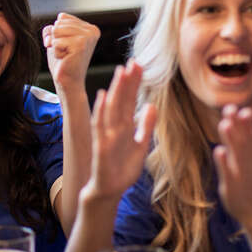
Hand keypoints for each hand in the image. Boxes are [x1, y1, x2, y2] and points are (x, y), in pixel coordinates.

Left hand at [43, 13, 99, 93]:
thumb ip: (52, 28)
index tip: (65, 45)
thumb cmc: (63, 61)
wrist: (68, 81)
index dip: (56, 32)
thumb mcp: (56, 39)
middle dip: (55, 38)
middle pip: (58, 23)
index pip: (62, 17)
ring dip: (56, 45)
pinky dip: (56, 52)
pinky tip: (66, 58)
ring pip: (56, 30)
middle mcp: (91, 30)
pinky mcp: (80, 45)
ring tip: (66, 54)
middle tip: (65, 52)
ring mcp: (87, 37)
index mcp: (89, 27)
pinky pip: (56, 42)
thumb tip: (52, 28)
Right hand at [81, 60, 154, 201]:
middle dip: (127, 81)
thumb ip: (146, 126)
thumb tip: (151, 105)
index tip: (139, 65)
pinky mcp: (101, 146)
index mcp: (126, 126)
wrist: (109, 190)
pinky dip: (101, 111)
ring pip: (112, 108)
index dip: (134, 83)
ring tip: (120, 72)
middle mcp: (116, 127)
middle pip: (122, 99)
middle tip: (132, 61)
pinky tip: (102, 96)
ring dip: (116, 89)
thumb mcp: (140, 145)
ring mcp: (107, 135)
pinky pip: (100, 126)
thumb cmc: (123, 169)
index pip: (130, 100)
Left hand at [213, 105, 251, 223]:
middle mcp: (248, 162)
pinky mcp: (232, 186)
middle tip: (230, 108)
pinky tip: (218, 151)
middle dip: (237, 126)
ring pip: (236, 155)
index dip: (245, 122)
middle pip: (243, 141)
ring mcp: (240, 173)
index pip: (250, 135)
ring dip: (231, 140)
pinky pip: (228, 173)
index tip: (241, 108)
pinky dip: (223, 163)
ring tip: (225, 124)